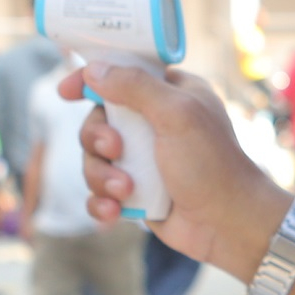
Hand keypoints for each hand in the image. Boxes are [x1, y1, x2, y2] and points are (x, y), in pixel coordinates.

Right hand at [64, 63, 287, 277]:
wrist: (228, 225)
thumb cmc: (212, 165)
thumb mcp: (177, 114)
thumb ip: (135, 86)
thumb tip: (95, 70)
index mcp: (171, 93)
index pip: (121, 74)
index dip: (90, 79)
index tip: (65, 91)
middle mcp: (155, 123)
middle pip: (98, 119)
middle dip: (97, 138)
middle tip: (115, 149)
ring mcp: (143, 158)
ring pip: (94, 158)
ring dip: (101, 175)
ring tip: (126, 190)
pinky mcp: (136, 191)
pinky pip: (99, 191)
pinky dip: (101, 202)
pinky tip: (114, 212)